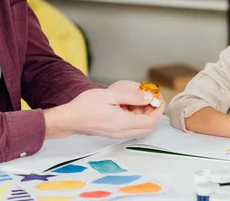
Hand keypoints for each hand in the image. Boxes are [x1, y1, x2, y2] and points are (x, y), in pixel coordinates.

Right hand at [44, 84, 164, 139]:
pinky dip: (135, 115)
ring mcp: (118, 133)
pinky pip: (131, 126)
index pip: (150, 121)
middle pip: (147, 126)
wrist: (70, 118)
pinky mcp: (114, 132)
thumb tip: (149, 98)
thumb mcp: (111, 96)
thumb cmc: (86, 106)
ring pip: (139, 126)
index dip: (158, 109)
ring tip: (138, 97)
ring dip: (143, 112)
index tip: (159, 98)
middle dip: (153, 111)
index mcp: (123, 123)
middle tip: (151, 97)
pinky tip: (128, 104)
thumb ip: (132, 97)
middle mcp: (122, 132)